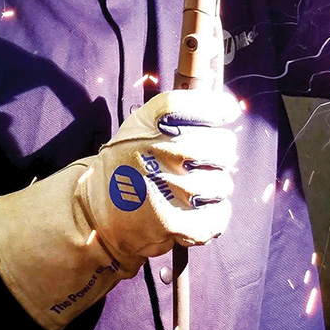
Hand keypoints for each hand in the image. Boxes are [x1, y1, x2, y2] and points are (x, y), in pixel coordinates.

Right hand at [0, 89, 239, 329]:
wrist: (97, 210)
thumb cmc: (128, 161)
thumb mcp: (142, 123)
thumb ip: (182, 109)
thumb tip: (232, 106)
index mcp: (157, 120)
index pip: (209, 106)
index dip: (220, 110)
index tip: (224, 115)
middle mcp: (165, 149)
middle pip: (223, 145)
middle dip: (219, 154)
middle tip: (201, 161)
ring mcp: (172, 187)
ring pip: (223, 182)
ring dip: (214, 187)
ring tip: (192, 187)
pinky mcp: (175, 223)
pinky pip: (218, 215)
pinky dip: (215, 214)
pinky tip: (198, 208)